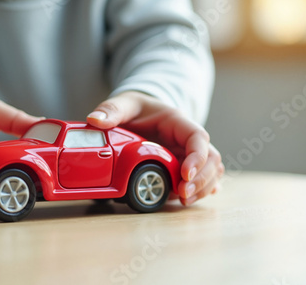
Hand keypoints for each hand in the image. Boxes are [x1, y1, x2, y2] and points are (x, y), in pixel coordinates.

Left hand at [87, 91, 223, 205]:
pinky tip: (190, 200)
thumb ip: (111, 110)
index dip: (197, 158)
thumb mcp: (124, 104)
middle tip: (183, 195)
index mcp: (178, 122)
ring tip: (183, 201)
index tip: (184, 175)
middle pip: (211, 159)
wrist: (140, 113)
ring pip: (211, 172)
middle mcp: (188, 140)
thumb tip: (94, 120)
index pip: (198, 138)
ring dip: (202, 188)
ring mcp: (188, 154)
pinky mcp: (184, 167)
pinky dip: (201, 190)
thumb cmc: (136, 108)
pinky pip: (201, 179)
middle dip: (201, 179)